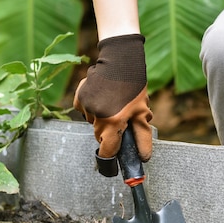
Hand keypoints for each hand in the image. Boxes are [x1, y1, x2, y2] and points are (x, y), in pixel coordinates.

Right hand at [73, 34, 152, 160]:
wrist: (121, 60)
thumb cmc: (135, 88)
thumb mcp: (142, 113)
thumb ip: (142, 137)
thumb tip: (144, 158)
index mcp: (113, 122)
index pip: (106, 150)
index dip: (110, 157)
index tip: (112, 162)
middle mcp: (96, 115)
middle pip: (100, 136)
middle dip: (110, 133)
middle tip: (121, 121)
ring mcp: (86, 105)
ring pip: (93, 123)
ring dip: (102, 119)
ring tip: (113, 104)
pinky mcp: (79, 96)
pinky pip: (85, 110)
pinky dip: (93, 108)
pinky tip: (103, 97)